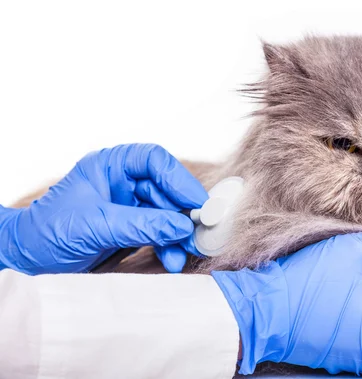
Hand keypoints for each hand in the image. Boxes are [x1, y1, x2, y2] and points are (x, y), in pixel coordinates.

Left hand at [0, 144, 206, 273]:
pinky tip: (173, 260)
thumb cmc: (50, 232)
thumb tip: (182, 227)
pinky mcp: (131, 228)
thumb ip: (141, 225)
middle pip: (166, 189)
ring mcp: (129, 206)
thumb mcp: (96, 225)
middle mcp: (123, 182)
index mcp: (110, 166)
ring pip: (167, 213)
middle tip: (197, 232)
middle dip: (182, 213)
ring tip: (185, 252)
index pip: (154, 160)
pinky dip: (168, 246)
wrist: (29, 259)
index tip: (197, 203)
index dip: (178, 179)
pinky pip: (159, 232)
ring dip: (178, 234)